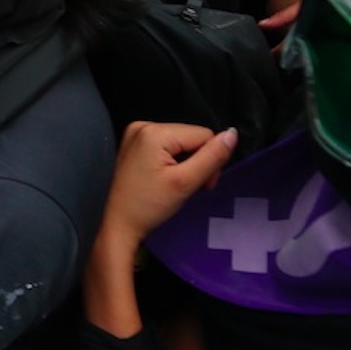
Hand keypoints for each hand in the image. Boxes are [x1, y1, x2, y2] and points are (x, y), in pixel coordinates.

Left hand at [101, 122, 239, 247]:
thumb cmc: (149, 206)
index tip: (203, 184)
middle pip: (191, 137)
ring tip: (175, 184)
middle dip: (197, 161)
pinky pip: (166, 146)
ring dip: (186, 162)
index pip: (204, 135)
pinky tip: (164, 178)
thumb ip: (212, 157)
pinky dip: (172, 162)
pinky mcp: (133, 145)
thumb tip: (233, 134)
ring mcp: (135, 134)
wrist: (117, 224)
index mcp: (154, 131)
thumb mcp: (185, 182)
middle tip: (188, 187)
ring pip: (181, 142)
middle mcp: (142, 125)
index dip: (210, 160)